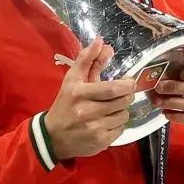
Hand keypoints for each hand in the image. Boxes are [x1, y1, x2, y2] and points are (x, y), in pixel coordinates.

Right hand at [44, 37, 135, 160]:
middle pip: (123, 101)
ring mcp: (94, 129)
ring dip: (121, 110)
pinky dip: (117, 124)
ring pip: (124, 115)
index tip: (129, 81)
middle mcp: (87, 112)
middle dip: (127, 95)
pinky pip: (120, 129)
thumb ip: (87, 60)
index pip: (112, 88)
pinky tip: (107, 121)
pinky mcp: (100, 142)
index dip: (127, 84)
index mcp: (80, 93)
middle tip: (122, 93)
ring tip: (111, 108)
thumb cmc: (65, 104)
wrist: (53, 136)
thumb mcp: (72, 80)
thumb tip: (100, 41)